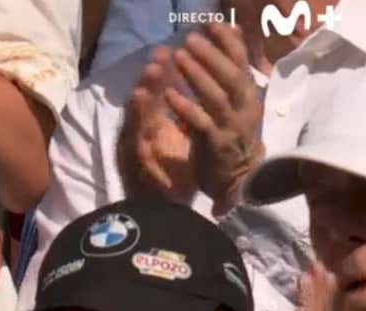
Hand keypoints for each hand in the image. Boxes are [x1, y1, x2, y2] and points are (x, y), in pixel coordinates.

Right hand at [118, 47, 198, 203]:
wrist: (168, 217)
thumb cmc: (175, 184)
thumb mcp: (182, 149)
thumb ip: (182, 126)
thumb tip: (191, 102)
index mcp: (156, 132)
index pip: (158, 101)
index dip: (162, 79)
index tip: (167, 57)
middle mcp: (144, 138)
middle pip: (146, 104)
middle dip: (152, 79)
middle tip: (159, 55)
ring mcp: (137, 151)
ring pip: (138, 118)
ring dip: (142, 93)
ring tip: (150, 71)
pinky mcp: (134, 164)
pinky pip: (135, 137)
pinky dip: (135, 118)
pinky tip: (138, 98)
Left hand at [164, 24, 264, 214]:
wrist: (238, 178)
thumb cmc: (232, 135)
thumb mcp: (236, 101)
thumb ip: (232, 71)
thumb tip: (232, 33)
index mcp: (249, 95)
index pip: (242, 62)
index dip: (228, 42)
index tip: (211, 24)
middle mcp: (245, 107)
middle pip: (231, 76)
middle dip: (210, 55)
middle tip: (190, 39)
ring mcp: (231, 126)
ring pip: (216, 96)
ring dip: (197, 76)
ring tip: (179, 58)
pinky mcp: (216, 144)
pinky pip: (200, 123)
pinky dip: (185, 107)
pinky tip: (169, 95)